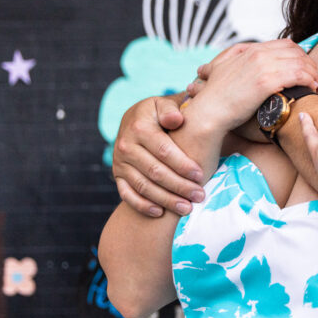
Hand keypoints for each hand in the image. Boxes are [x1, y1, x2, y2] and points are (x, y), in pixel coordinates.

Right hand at [112, 94, 205, 216]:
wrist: (138, 119)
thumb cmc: (162, 112)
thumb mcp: (166, 103)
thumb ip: (172, 108)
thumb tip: (177, 119)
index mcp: (139, 126)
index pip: (164, 150)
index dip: (182, 164)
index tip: (201, 175)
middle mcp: (125, 145)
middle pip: (155, 172)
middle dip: (179, 186)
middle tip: (199, 196)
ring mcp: (119, 162)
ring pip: (143, 186)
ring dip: (165, 200)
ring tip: (187, 208)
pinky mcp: (117, 175)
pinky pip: (127, 194)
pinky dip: (142, 206)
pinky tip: (160, 213)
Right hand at [183, 39, 317, 136]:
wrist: (209, 111)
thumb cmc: (218, 96)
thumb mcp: (224, 70)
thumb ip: (238, 62)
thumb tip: (240, 62)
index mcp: (251, 50)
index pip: (286, 44)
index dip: (301, 55)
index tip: (306, 68)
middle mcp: (258, 54)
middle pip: (296, 52)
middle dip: (310, 64)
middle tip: (316, 77)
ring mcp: (263, 66)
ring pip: (300, 62)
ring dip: (313, 73)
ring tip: (317, 85)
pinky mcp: (266, 81)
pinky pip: (298, 75)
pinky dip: (309, 80)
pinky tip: (311, 88)